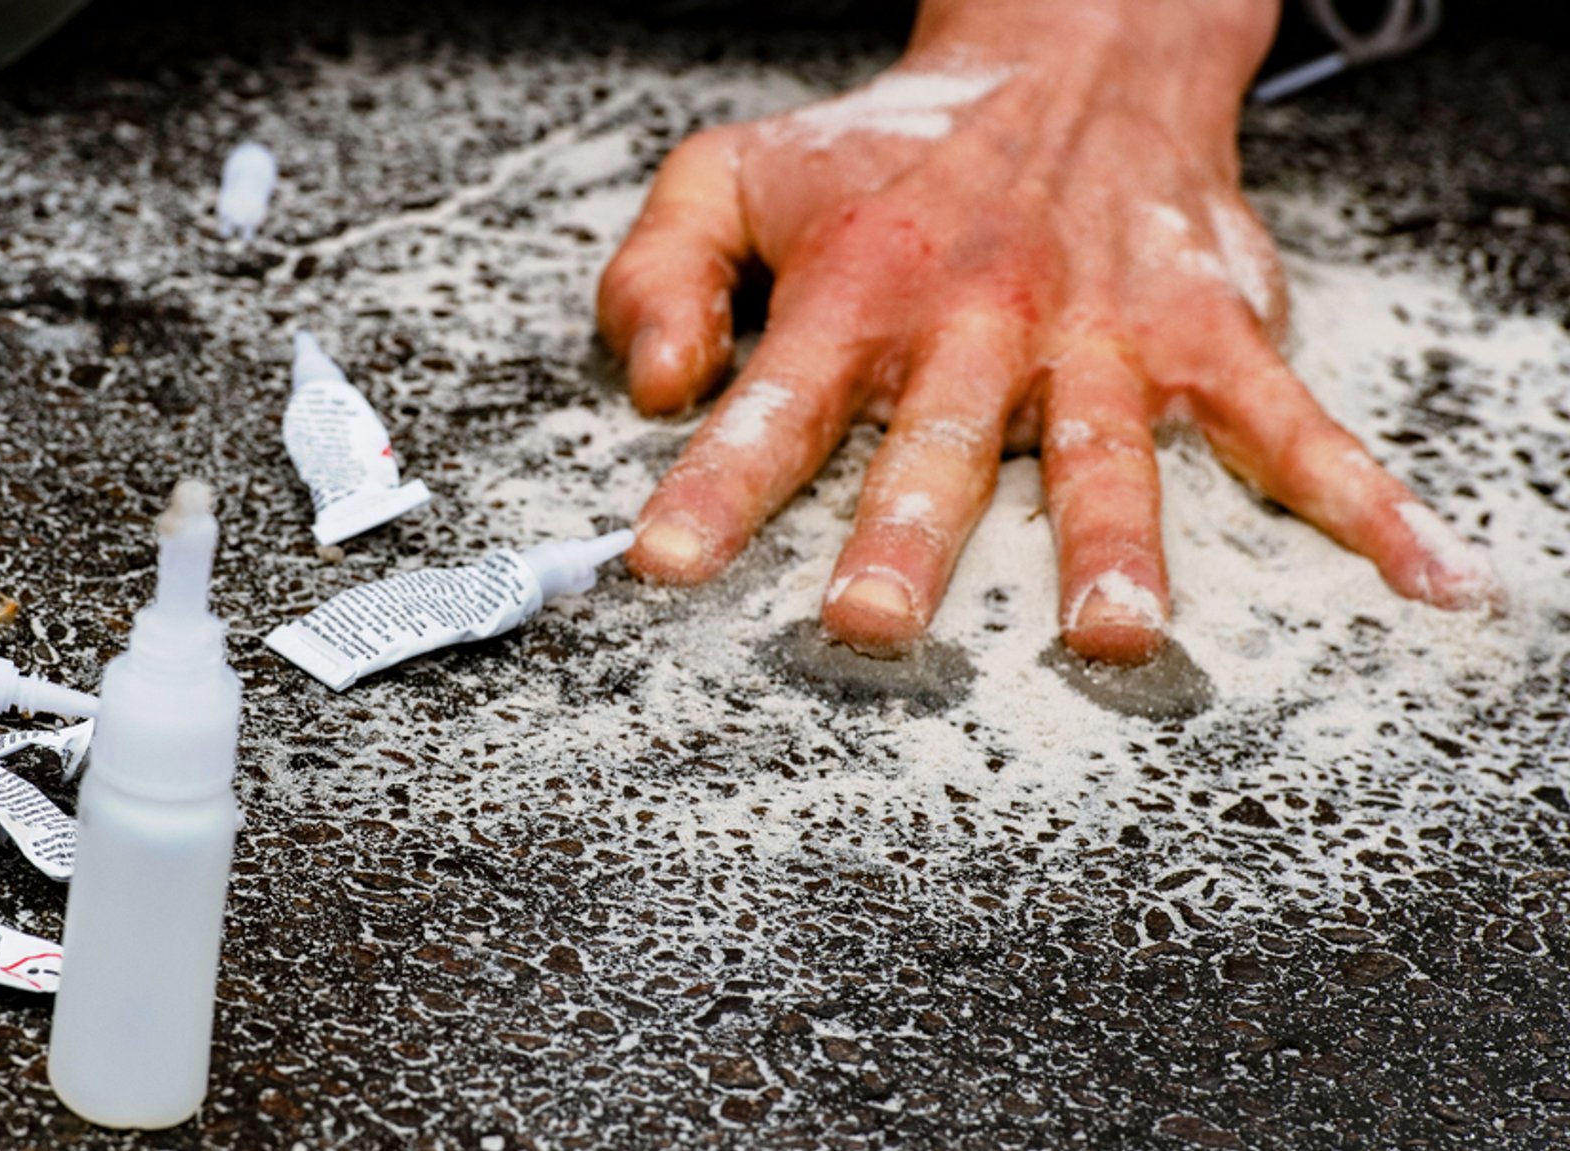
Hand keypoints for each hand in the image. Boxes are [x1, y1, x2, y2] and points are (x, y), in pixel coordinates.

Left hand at [596, 0, 1501, 664]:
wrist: (1066, 63)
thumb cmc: (888, 153)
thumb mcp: (734, 173)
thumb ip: (660, 272)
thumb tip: (650, 386)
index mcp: (857, 290)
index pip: (772, 403)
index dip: (714, 484)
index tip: (666, 566)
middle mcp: (979, 319)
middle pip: (937, 441)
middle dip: (904, 534)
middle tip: (871, 621)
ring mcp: (1105, 333)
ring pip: (1109, 450)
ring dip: (1113, 543)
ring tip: (1113, 634)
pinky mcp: (1209, 336)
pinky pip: (1295, 425)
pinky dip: (1364, 501)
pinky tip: (1424, 577)